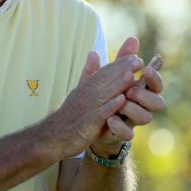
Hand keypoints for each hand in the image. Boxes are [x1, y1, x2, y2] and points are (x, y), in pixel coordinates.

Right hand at [44, 41, 143, 159]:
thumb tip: (93, 52)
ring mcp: (86, 109)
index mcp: (86, 88)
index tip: (134, 56)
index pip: (104, 73)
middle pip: (105, 80)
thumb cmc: (68, 115)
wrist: (52, 137)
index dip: (119, 64)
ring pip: (103, 95)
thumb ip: (88, 73)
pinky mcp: (86, 124)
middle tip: (138, 60)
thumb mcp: (78, 91)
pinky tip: (121, 100)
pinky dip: (110, 106)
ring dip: (117, 85)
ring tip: (131, 76)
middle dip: (121, 70)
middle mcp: (86, 96)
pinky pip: (99, 114)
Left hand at [90, 37, 165, 156]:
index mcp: (141, 92)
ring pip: (147, 118)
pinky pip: (128, 134)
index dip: (155, 77)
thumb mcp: (109, 76)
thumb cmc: (106, 95)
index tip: (145, 69)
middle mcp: (142, 107)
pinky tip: (110, 118)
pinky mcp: (123, 135)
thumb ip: (121, 61)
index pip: (156, 85)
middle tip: (131, 89)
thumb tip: (132, 38)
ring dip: (133, 109)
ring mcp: (134, 122)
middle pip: (158, 103)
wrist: (89, 122)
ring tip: (120, 102)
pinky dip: (119, 126)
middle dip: (145, 95)